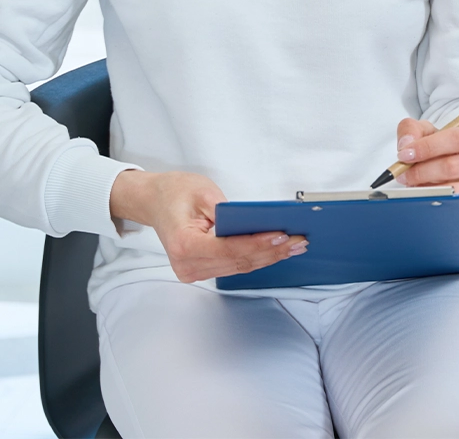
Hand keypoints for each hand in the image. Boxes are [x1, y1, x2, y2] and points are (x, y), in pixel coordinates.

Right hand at [109, 170, 306, 282]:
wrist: (154, 202)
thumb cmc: (176, 193)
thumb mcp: (203, 192)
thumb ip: (229, 212)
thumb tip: (260, 222)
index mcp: (183, 245)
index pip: (228, 249)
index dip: (257, 244)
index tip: (281, 235)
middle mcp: (186, 265)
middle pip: (238, 261)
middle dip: (272, 251)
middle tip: (299, 241)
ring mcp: (193, 272)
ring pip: (240, 267)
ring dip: (269, 257)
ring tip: (295, 246)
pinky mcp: (201, 271)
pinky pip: (234, 266)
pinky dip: (257, 258)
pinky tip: (277, 251)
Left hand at [394, 117, 458, 193]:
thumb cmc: (447, 149)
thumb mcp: (430, 132)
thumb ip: (413, 130)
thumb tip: (406, 145)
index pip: (456, 138)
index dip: (428, 147)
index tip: (405, 154)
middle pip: (453, 165)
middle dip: (422, 170)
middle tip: (403, 174)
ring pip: (454, 188)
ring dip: (427, 188)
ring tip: (413, 185)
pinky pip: (457, 204)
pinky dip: (437, 200)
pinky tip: (426, 195)